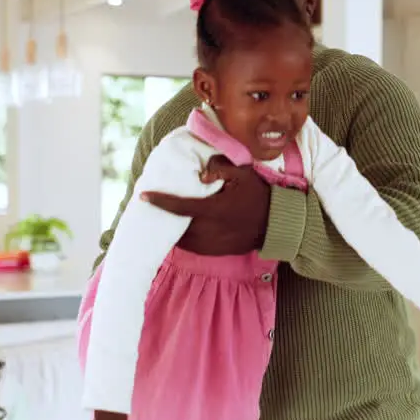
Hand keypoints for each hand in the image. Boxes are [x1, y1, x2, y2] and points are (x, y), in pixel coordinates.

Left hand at [141, 155, 269, 255]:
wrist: (276, 224)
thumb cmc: (259, 196)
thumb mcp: (244, 174)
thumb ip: (221, 169)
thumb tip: (201, 174)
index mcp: (215, 210)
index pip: (180, 206)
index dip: (160, 202)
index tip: (143, 196)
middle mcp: (211, 230)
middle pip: (176, 226)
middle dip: (161, 218)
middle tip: (148, 208)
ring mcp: (214, 244)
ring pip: (182, 240)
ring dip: (170, 231)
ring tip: (159, 220)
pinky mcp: (217, 251)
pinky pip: (192, 248)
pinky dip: (182, 240)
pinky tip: (177, 231)